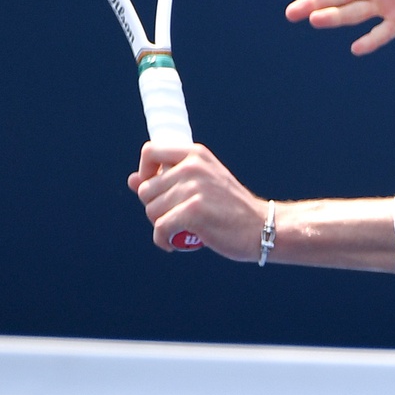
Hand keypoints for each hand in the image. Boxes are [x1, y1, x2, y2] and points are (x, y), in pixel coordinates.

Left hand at [130, 143, 265, 259]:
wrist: (262, 227)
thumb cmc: (230, 209)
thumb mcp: (201, 185)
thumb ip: (167, 180)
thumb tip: (132, 180)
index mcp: (196, 154)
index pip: (150, 151)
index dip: (145, 172)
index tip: (157, 189)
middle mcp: (193, 166)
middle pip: (146, 190)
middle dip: (156, 208)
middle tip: (179, 217)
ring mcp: (194, 188)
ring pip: (151, 211)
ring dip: (162, 226)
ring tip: (184, 229)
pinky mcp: (193, 211)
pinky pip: (160, 229)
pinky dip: (164, 241)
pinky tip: (177, 243)